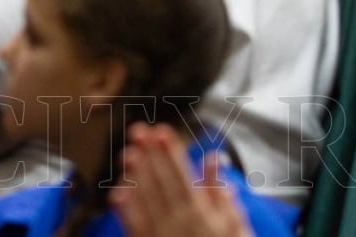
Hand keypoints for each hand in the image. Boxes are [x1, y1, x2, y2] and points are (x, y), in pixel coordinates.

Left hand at [113, 123, 250, 236]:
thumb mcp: (238, 226)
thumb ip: (223, 193)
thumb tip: (215, 160)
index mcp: (201, 212)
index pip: (183, 174)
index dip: (171, 151)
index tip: (162, 131)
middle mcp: (179, 221)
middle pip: (162, 182)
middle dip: (149, 155)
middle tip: (138, 130)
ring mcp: (162, 234)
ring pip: (146, 201)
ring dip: (136, 176)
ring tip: (127, 153)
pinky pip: (135, 227)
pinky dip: (126, 211)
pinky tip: (117, 193)